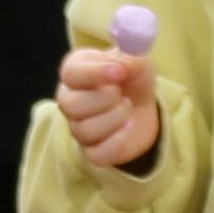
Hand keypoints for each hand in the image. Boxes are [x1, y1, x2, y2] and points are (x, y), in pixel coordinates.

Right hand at [53, 40, 161, 171]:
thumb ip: (129, 59)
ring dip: (116, 117)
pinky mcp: (92, 151)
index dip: (94, 73)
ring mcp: (78, 128)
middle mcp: (70, 100)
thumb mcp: (137, 60)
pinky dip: (119, 141)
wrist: (144, 106)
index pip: (70, 73)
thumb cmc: (132, 78)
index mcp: (76, 71)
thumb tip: (121, 67)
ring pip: (85, 130)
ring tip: (128, 107)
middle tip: (122, 93)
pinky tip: (129, 126)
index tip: (119, 72)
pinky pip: (98, 154)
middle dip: (105, 99)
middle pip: (71, 105)